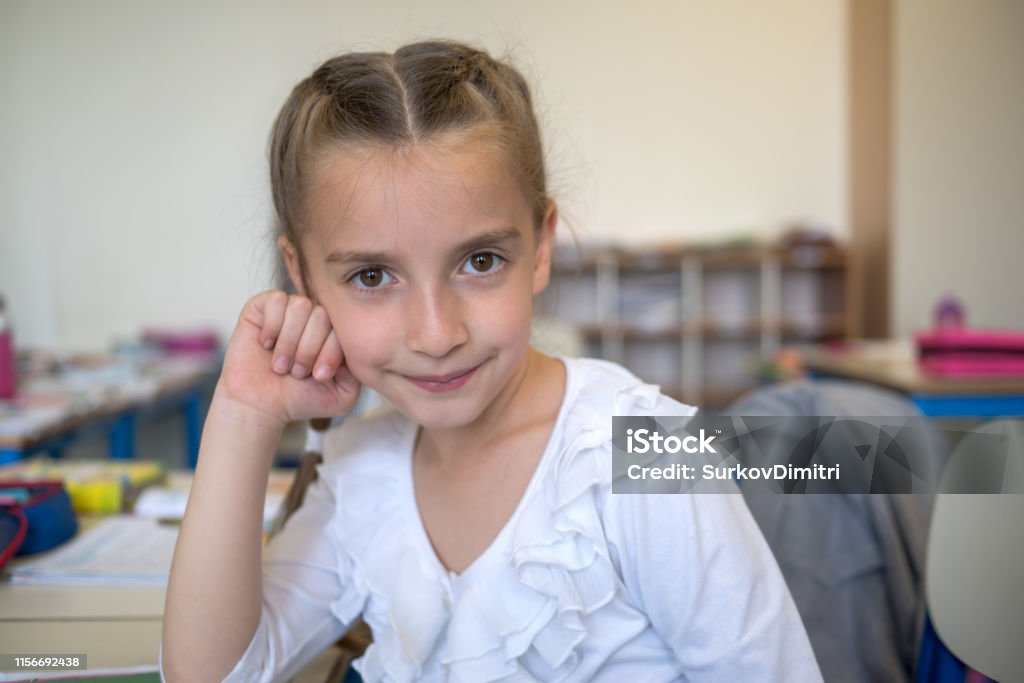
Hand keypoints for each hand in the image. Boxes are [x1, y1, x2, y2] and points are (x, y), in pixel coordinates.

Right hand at [216, 291, 360, 427]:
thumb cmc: (299, 399)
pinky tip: (266, 344)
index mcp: (334, 334)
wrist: (261, 406)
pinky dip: (272, 326)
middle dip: (309, 349)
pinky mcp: (262, 307)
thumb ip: (359, 372)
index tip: (319, 376)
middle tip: (296, 372)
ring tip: (281, 365)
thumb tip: (354, 346)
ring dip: (290, 341)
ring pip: (301, 306)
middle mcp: (313, 318)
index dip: (332, 351)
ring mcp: (289, 311)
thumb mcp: (343, 394)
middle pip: (322, 315)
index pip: (343, 327)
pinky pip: (276, 299)